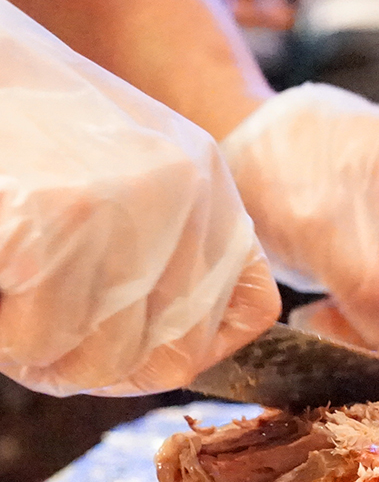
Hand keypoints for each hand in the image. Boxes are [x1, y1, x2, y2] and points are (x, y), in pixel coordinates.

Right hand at [0, 0, 279, 396]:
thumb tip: (175, 350)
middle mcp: (184, 196)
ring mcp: (126, 210)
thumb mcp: (126, 161)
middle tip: (44, 334)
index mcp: (207, 181)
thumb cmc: (23, 115)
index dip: (193, 348)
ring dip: (44, 354)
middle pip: (171, 356)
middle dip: (102, 366)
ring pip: (100, 361)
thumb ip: (166, 239)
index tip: (138, 351)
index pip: (250, 309)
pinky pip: (36, 340)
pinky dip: (3, 332)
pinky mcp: (56, 225)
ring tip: (14, 298)